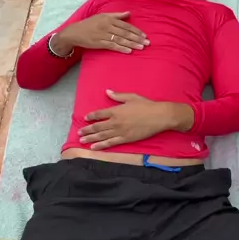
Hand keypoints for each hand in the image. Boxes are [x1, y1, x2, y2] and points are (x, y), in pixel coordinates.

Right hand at [54, 12, 149, 54]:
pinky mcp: (99, 43)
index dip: (136, 31)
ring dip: (132, 44)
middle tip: (147, 43)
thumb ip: (117, 15)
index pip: (126, 26)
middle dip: (137, 38)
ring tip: (141, 47)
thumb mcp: (103, 16)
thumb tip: (129, 13)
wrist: (75, 32)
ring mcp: (103, 35)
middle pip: (125, 33)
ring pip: (120, 40)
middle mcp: (107, 26)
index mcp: (109, 19)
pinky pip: (112, 46)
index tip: (145, 35)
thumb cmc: (90, 23)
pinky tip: (129, 51)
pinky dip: (121, 48)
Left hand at [78, 91, 193, 149]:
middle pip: (97, 126)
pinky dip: (101, 145)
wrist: (159, 116)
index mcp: (116, 110)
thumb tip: (107, 91)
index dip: (91, 116)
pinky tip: (94, 148)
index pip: (99, 114)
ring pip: (101, 136)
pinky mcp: (126, 139)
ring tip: (82, 141)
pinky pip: (111, 143)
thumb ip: (118, 96)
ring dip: (91, 139)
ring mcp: (120, 131)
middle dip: (87, 130)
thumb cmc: (146, 105)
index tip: (85, 118)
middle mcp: (115, 121)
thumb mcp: (131, 97)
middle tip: (79, 132)